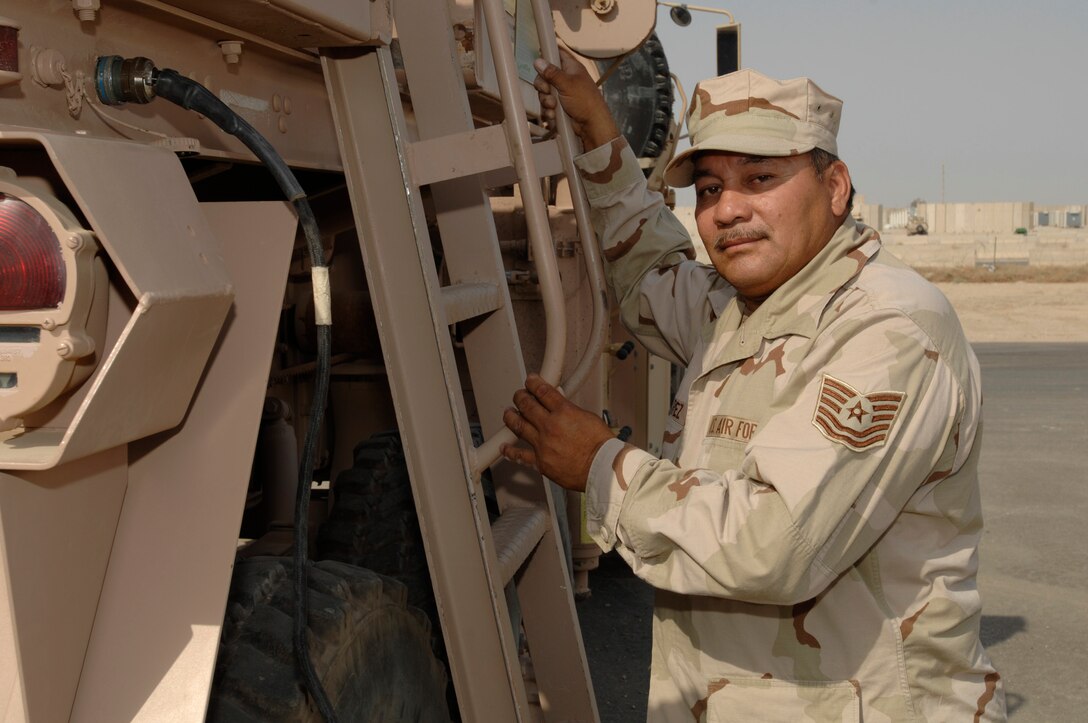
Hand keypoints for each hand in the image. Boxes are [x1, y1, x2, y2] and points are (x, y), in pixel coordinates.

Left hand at [501, 373, 615, 491]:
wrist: (603, 468)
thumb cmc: (601, 446)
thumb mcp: (589, 417)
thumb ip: (571, 411)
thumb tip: (560, 406)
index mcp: (564, 412)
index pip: (543, 391)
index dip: (533, 383)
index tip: (530, 381)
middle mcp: (550, 426)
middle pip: (527, 405)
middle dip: (520, 397)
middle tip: (519, 395)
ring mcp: (542, 444)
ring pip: (519, 426)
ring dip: (511, 417)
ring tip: (508, 413)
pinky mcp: (540, 462)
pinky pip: (520, 455)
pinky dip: (510, 450)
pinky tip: (504, 446)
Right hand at [533, 50, 620, 150]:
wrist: (591, 126)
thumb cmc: (586, 102)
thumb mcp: (568, 84)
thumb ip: (552, 73)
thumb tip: (538, 61)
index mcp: (571, 68)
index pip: (557, 54)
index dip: (547, 55)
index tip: (539, 60)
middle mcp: (566, 79)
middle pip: (545, 75)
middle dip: (542, 85)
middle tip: (547, 91)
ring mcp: (562, 93)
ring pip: (544, 92)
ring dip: (545, 100)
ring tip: (554, 106)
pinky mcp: (559, 106)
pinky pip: (547, 105)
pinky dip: (548, 110)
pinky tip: (554, 114)